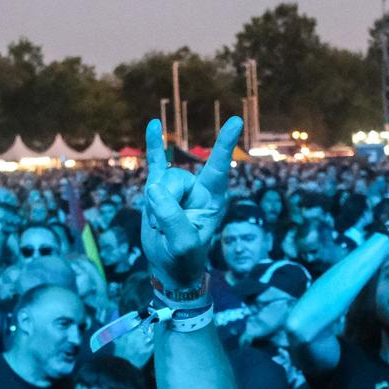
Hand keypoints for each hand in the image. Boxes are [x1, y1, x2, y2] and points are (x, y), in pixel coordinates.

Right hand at [141, 116, 240, 288]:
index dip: (224, 145)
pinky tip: (153, 124)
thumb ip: (171, 217)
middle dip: (165, 201)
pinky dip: (153, 144)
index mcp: (212, 200)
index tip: (235, 120)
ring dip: (154, 204)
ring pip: (160, 178)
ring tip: (160, 223)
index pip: (218, 168)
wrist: (170, 268)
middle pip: (176, 178)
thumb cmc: (183, 259)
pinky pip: (156, 163)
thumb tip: (154, 188)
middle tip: (165, 226)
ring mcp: (178, 187)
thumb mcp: (182, 244)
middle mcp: (198, 189)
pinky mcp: (159, 189)